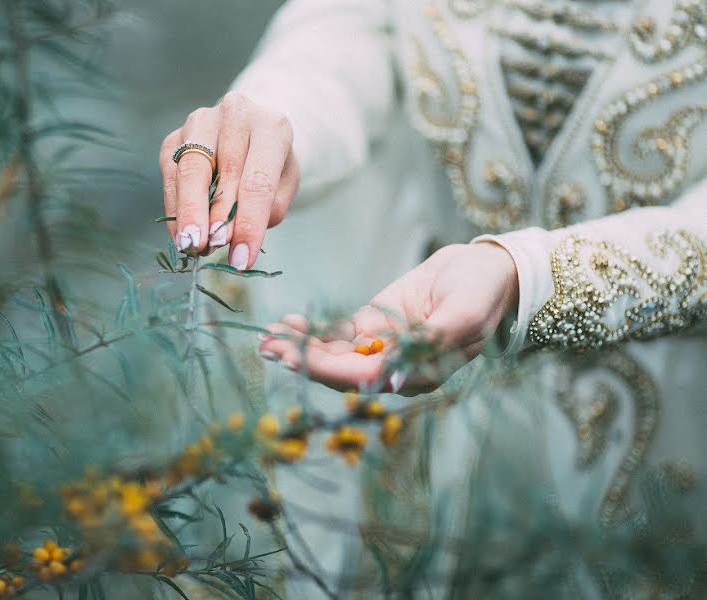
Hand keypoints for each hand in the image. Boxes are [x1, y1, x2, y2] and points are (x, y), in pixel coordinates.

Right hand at [160, 92, 299, 268]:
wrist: (254, 129)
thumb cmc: (272, 162)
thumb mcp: (285, 185)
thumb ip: (267, 208)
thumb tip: (228, 234)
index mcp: (272, 126)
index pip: (259, 181)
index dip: (249, 224)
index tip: (241, 259)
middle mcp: (235, 114)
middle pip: (221, 170)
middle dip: (213, 216)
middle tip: (207, 248)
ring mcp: (202, 121)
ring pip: (189, 168)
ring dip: (189, 212)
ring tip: (191, 245)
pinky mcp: (175, 136)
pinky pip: (170, 173)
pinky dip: (175, 207)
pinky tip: (181, 233)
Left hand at [258, 243, 518, 394]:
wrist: (486, 267)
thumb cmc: (482, 291)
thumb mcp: (462, 314)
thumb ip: (428, 345)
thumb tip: (388, 383)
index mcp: (419, 374)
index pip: (365, 378)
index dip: (328, 369)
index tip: (295, 358)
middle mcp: (394, 369)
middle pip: (341, 371)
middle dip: (304, 360)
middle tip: (269, 348)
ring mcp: (381, 347)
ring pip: (333, 354)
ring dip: (300, 348)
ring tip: (268, 337)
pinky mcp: (372, 326)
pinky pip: (336, 334)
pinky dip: (311, 331)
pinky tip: (286, 324)